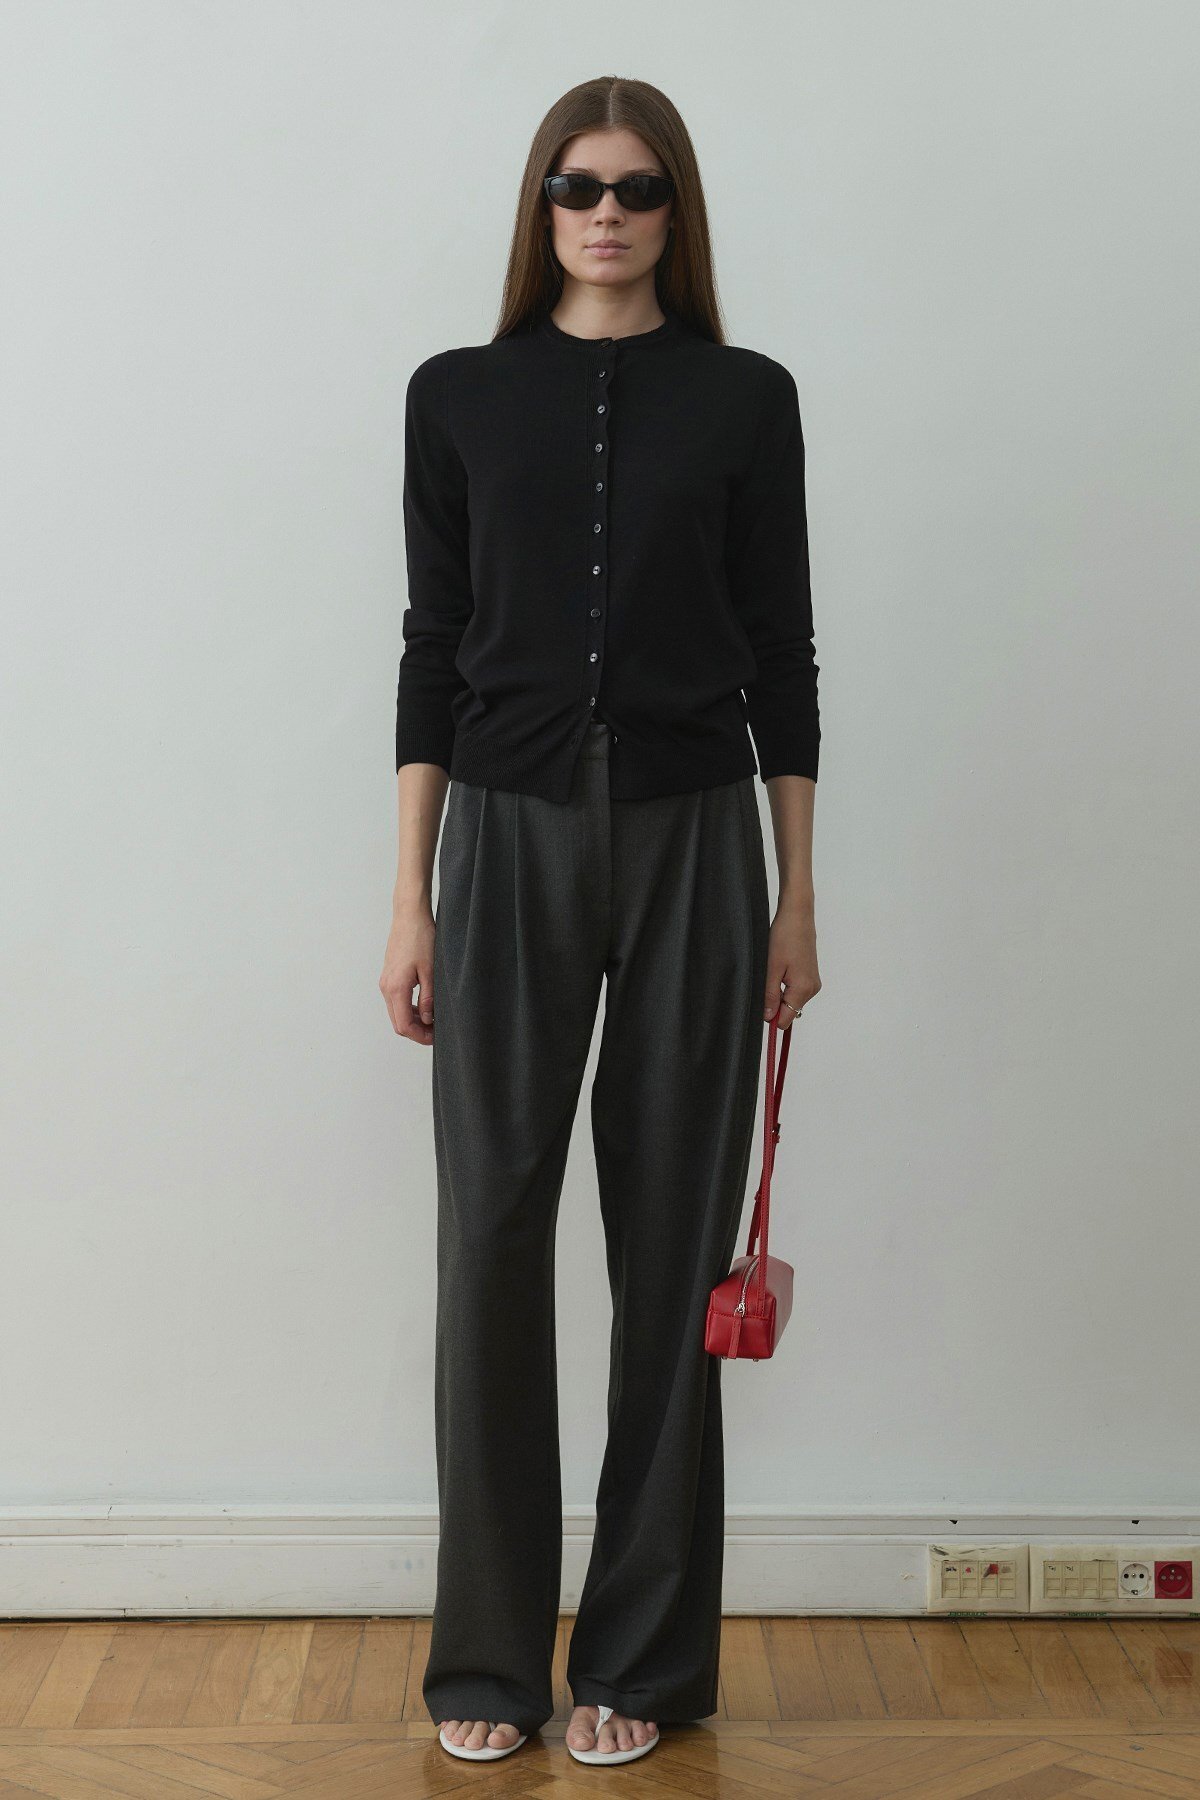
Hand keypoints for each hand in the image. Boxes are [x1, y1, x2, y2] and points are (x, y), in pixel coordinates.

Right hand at [379, 902, 435, 1044]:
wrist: (409, 916)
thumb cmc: (421, 938)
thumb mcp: (431, 971)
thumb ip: (428, 998)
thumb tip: (428, 1020)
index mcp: (396, 988)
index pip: (404, 1025)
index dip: (420, 1036)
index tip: (435, 1037)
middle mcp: (386, 987)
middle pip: (398, 1022)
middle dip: (417, 1031)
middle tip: (437, 1032)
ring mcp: (385, 982)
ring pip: (396, 1013)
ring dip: (413, 1020)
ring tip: (434, 1020)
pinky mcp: (389, 977)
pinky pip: (396, 1001)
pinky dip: (409, 1009)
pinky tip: (424, 1006)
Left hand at [763, 903, 819, 1027]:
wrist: (797, 915)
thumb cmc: (784, 937)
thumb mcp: (771, 968)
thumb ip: (770, 995)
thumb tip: (768, 1017)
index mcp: (803, 989)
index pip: (786, 1019)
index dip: (771, 1015)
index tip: (760, 1002)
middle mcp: (812, 989)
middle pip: (789, 1010)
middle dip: (774, 1002)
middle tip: (767, 979)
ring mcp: (813, 982)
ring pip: (791, 1000)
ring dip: (779, 991)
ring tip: (775, 969)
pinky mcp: (810, 975)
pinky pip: (795, 990)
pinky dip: (785, 985)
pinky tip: (781, 967)